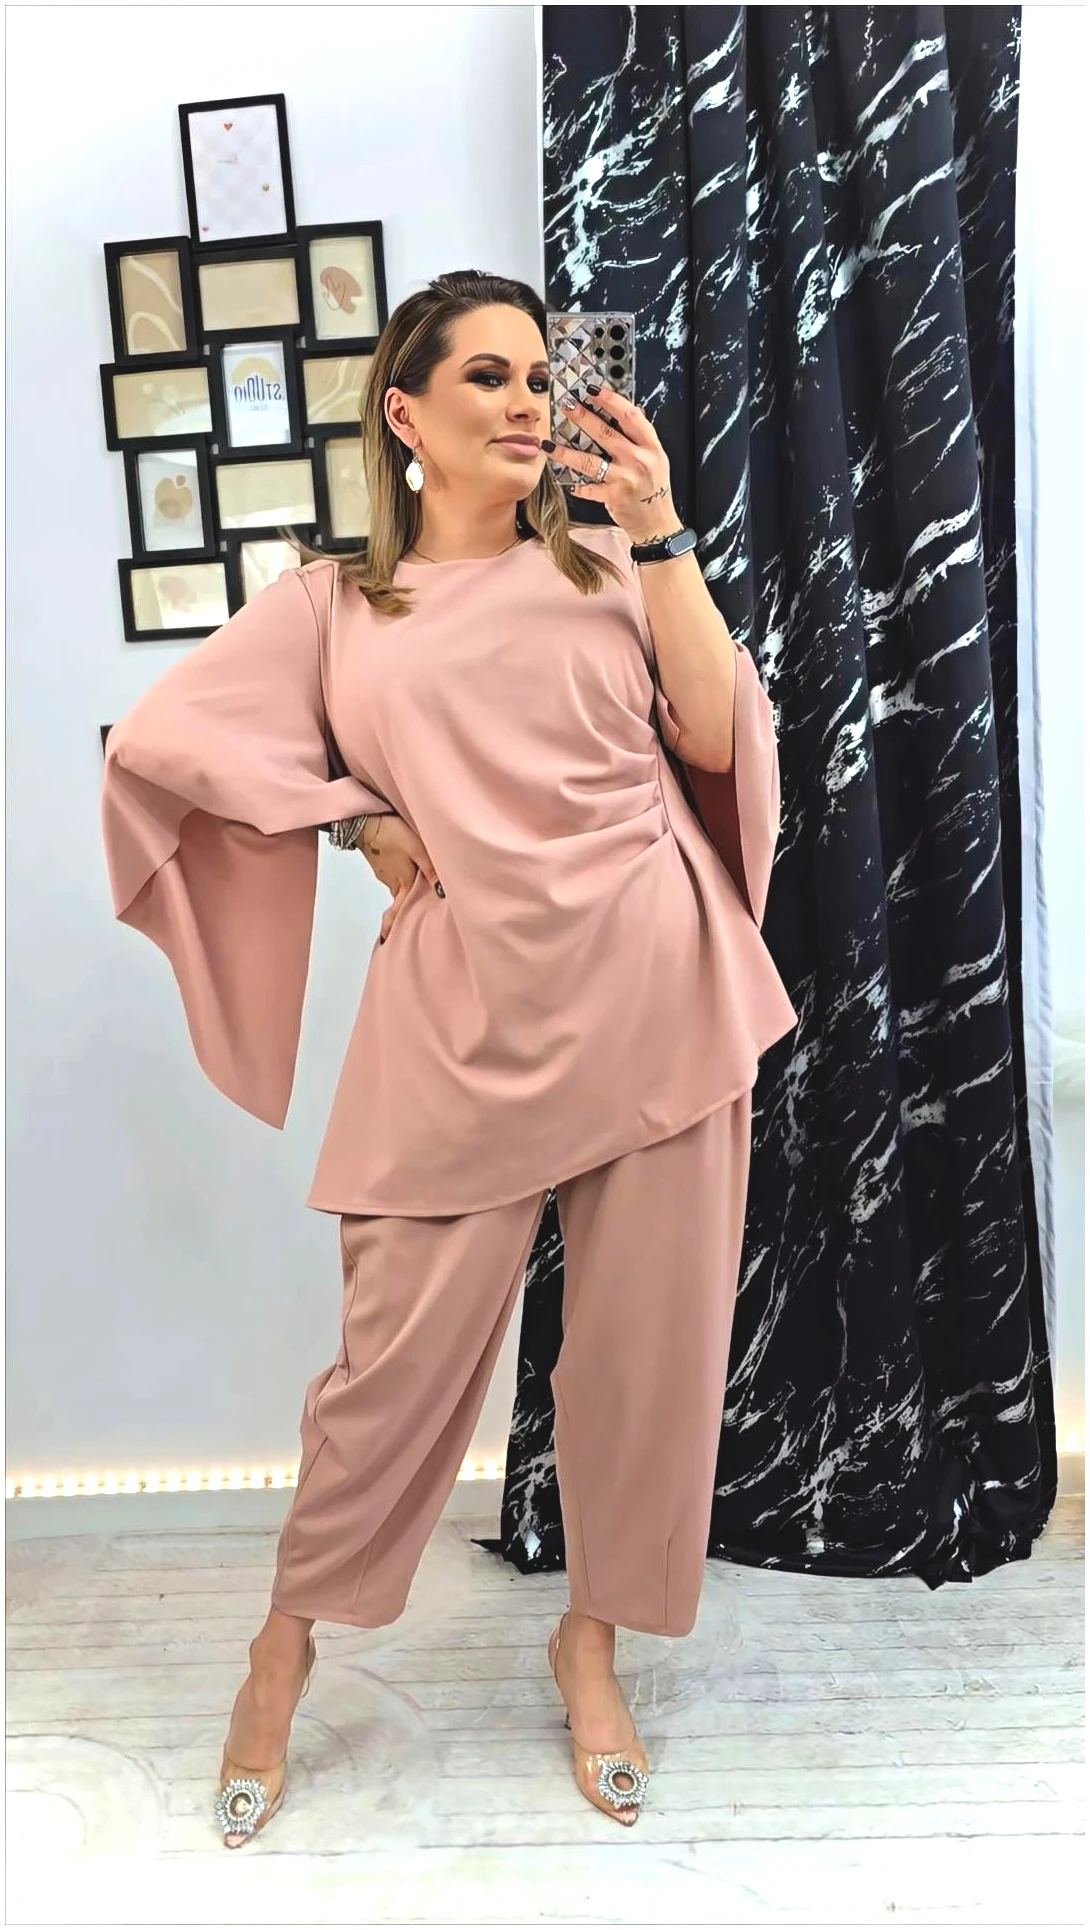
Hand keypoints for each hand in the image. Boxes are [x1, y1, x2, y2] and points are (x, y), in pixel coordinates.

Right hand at [356, 813, 443, 941]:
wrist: (365, 820)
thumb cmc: (391, 833)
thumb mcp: (417, 849)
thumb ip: (431, 869)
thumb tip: (443, 891)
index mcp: (401, 883)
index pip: (398, 911)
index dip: (393, 926)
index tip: (388, 940)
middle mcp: (391, 881)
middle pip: (400, 900)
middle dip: (404, 910)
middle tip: (409, 919)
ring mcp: (384, 872)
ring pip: (397, 886)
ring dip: (404, 891)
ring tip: (416, 891)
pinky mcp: (380, 862)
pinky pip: (393, 875)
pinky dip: (400, 877)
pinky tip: (407, 869)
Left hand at [549, 380, 679, 542]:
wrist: (657, 524)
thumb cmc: (655, 490)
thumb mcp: (657, 459)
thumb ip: (643, 437)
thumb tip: (632, 411)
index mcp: (651, 447)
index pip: (630, 416)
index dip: (610, 401)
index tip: (593, 391)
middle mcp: (638, 460)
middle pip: (606, 433)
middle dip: (583, 417)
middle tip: (567, 406)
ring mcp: (625, 479)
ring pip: (590, 461)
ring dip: (567, 452)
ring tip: (550, 445)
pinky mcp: (613, 497)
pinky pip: (589, 488)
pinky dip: (578, 486)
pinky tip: (568, 482)